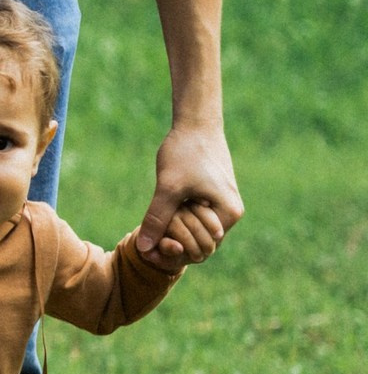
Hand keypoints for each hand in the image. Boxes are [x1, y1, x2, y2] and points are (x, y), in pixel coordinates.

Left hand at [136, 122, 242, 265]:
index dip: (175, 250)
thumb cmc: (185, 152)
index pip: (201, 249)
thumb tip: (143, 249)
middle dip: (175, 240)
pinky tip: (160, 211)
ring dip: (175, 230)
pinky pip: (193, 220)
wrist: (195, 124)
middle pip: (199, 245)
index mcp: (228, 214)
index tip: (153, 241)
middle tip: (153, 229)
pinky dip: (177, 219)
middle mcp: (230, 214)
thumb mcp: (168, 188)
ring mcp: (221, 206)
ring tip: (156, 217)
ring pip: (194, 233)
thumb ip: (157, 219)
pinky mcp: (210, 198)